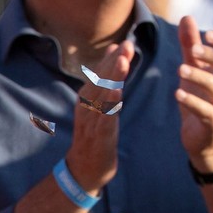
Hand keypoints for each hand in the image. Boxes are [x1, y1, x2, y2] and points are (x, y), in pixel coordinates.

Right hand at [67, 40, 133, 194]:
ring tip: (123, 62)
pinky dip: (110, 106)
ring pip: (101, 97)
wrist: (84, 169)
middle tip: (127, 45)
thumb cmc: (95, 131)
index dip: (112, 59)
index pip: (99, 75)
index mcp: (87, 98)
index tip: (125, 42)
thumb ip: (106, 76)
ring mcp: (91, 122)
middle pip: (100, 82)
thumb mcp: (100, 102)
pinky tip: (118, 94)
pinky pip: (104, 119)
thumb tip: (114, 48)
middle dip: (113, 63)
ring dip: (111, 79)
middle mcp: (87, 107)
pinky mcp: (99, 137)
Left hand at [175, 17, 212, 170]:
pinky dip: (194, 103)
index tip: (208, 34)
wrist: (205, 141)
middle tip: (195, 50)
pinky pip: (209, 113)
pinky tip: (178, 94)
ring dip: (202, 78)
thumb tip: (186, 17)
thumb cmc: (202, 99)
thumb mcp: (195, 70)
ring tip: (180, 70)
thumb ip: (191, 45)